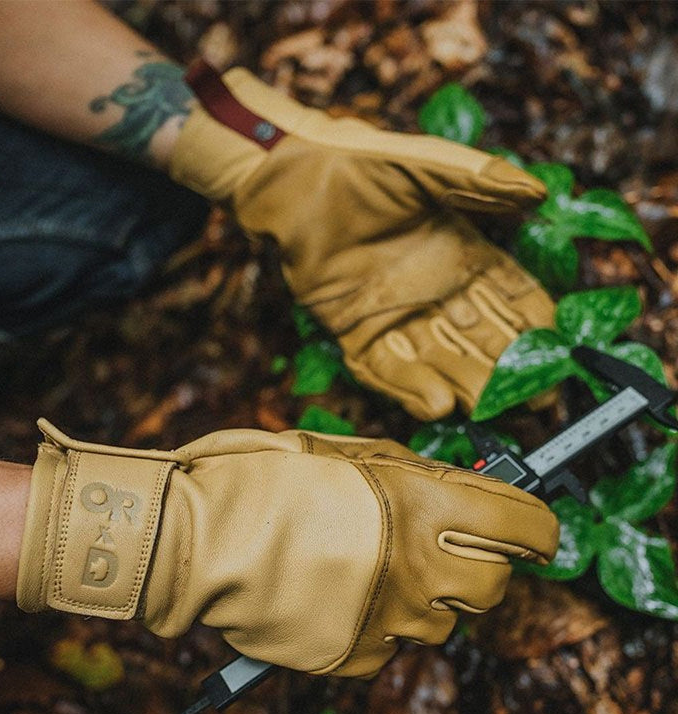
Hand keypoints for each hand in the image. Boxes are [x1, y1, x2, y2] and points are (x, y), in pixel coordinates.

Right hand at [17, 420, 557, 676]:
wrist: (193, 538)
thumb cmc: (259, 476)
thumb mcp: (344, 449)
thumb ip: (415, 470)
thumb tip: (466, 483)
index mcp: (419, 503)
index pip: (524, 526)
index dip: (536, 524)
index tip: (531, 526)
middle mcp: (417, 569)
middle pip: (495, 585)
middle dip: (484, 563)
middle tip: (448, 542)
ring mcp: (387, 620)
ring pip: (446, 623)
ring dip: (429, 595)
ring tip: (379, 565)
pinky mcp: (354, 657)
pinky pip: (393, 647)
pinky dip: (383, 623)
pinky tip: (344, 593)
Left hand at [169, 62, 553, 419]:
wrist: (292, 180)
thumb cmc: (360, 164)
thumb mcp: (425, 165)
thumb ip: (478, 181)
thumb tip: (540, 192)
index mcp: (462, 255)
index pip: (511, 298)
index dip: (536, 326)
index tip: (560, 352)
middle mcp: (435, 293)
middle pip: (482, 340)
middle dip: (510, 371)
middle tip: (537, 401)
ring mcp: (395, 316)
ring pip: (439, 360)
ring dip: (465, 387)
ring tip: (488, 410)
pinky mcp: (354, 333)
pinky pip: (386, 368)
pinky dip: (409, 388)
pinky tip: (436, 406)